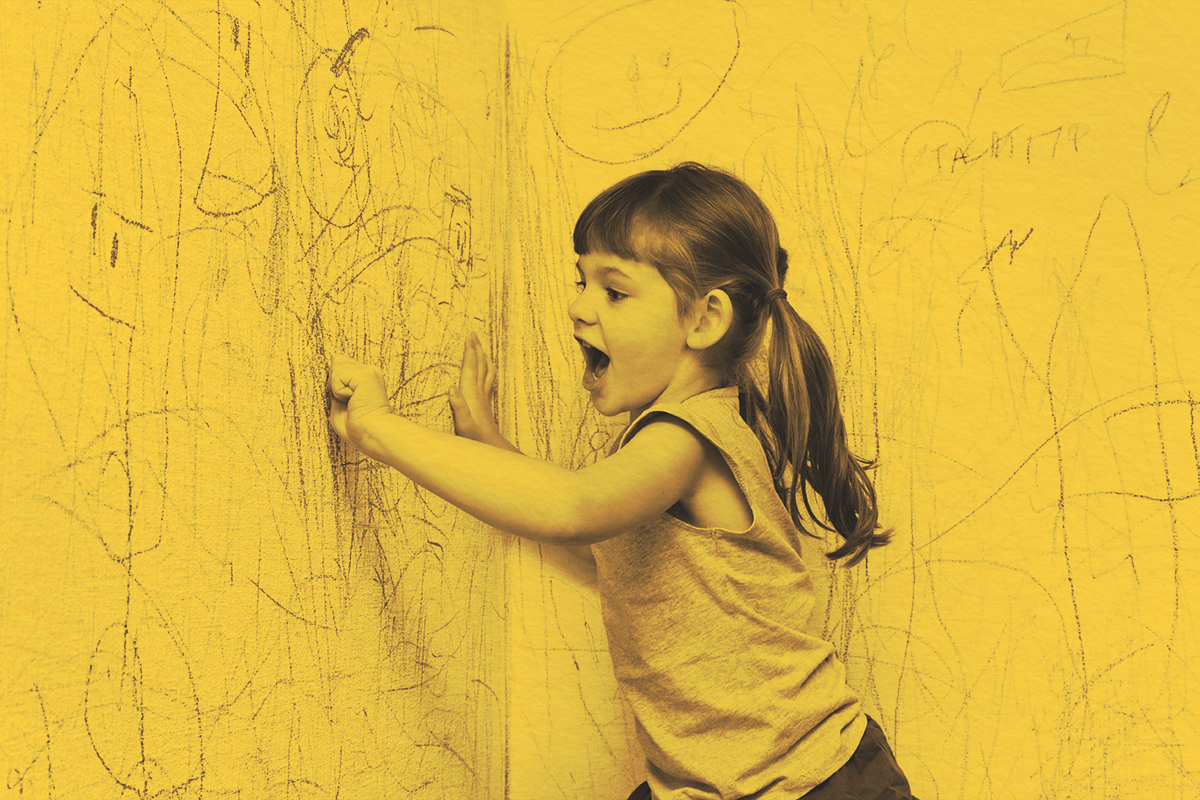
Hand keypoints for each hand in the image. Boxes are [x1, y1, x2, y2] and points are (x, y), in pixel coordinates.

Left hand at [328, 353, 392, 447]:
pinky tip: (354, 401)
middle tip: (351, 403)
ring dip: (337, 390)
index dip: (336, 383)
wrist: (372, 435)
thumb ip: (336, 382)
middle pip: (337, 362)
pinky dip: (339, 392)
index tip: (350, 403)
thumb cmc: (357, 427)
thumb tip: (334, 358)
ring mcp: (369, 371)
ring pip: (336, 368)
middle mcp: (370, 371)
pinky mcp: (365, 374)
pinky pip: (337, 376)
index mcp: (366, 377)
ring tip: (353, 403)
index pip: (340, 364)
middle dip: (335, 384)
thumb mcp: (340, 400)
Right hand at [448, 332, 508, 447]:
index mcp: (471, 393)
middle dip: (476, 348)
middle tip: (474, 334)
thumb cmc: (474, 436)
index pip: (470, 367)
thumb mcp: (463, 423)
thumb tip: (451, 387)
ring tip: (481, 346)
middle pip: (479, 365)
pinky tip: (487, 369)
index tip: (469, 337)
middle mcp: (478, 391)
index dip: (469, 352)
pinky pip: (488, 380)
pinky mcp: (485, 402)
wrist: (489, 445)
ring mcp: (484, 396)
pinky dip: (487, 370)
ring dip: (483, 357)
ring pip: (485, 370)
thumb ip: (458, 406)